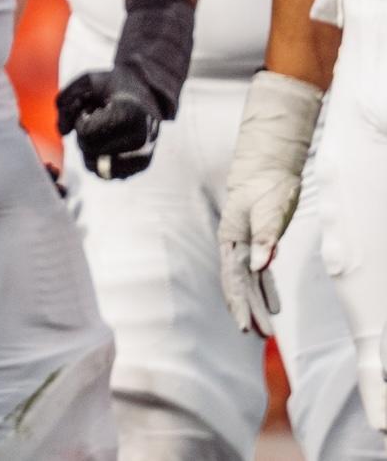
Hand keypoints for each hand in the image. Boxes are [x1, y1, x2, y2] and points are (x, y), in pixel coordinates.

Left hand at [56, 66, 163, 179]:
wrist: (147, 92)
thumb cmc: (114, 85)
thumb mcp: (87, 81)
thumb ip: (65, 100)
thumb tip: (63, 132)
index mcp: (130, 113)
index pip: (86, 132)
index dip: (80, 119)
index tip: (94, 108)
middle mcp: (141, 138)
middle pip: (89, 150)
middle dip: (84, 135)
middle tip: (99, 119)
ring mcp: (144, 155)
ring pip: (95, 167)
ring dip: (90, 149)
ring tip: (104, 131)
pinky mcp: (142, 166)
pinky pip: (107, 174)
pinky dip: (99, 160)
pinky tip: (110, 142)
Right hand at [217, 70, 320, 334]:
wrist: (269, 169)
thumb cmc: (266, 187)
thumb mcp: (267, 212)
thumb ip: (263, 239)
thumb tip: (260, 267)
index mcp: (230, 239)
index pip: (233, 278)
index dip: (238, 303)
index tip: (244, 325)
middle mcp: (234, 246)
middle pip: (240, 285)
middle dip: (248, 310)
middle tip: (258, 335)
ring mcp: (246, 246)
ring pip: (250, 282)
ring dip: (258, 305)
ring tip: (266, 330)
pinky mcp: (259, 244)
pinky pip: (261, 274)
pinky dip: (267, 290)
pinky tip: (274, 306)